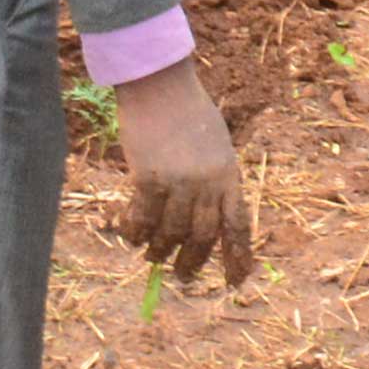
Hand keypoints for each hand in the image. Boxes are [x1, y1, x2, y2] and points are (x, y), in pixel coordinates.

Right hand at [108, 61, 252, 284]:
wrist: (160, 85)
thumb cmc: (188, 110)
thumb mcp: (217, 144)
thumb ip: (215, 179)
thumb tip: (202, 219)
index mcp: (229, 174)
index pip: (237, 225)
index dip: (237, 258)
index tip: (235, 284)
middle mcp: (207, 182)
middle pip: (202, 236)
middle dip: (192, 262)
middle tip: (183, 277)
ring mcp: (178, 181)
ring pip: (171, 232)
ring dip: (160, 250)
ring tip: (152, 258)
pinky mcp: (148, 177)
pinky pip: (142, 217)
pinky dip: (135, 232)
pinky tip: (131, 238)